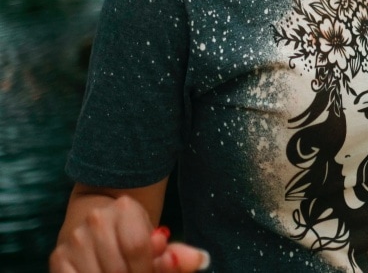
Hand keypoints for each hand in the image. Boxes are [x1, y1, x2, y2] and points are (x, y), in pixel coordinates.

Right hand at [50, 196, 209, 272]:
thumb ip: (177, 254)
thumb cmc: (135, 234)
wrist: (98, 219)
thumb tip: (200, 260)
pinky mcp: (58, 257)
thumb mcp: (158, 241)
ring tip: (125, 272)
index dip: (148, 268)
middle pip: (117, 266)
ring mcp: (74, 239)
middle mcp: (96, 219)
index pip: (137, 247)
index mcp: (126, 209)